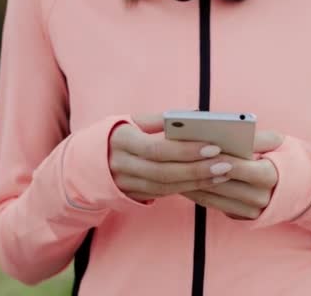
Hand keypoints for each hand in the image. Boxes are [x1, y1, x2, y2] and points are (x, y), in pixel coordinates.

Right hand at [109, 115, 232, 202]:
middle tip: (226, 164)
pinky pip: (164, 193)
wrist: (84, 162)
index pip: (157, 149)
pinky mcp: (134, 195)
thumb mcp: (129, 120)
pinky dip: (188, 188)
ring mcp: (127, 184)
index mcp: (122, 141)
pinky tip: (209, 181)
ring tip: (224, 172)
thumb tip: (192, 115)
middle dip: (197, 169)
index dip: (186, 150)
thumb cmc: (116, 134)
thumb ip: (157, 119)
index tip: (213, 146)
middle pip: (164, 172)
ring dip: (197, 181)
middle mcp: (122, 165)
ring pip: (166, 187)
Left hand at [182, 131, 283, 219]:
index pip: (243, 168)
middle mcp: (262, 197)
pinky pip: (213, 205)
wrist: (297, 187)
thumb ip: (258, 137)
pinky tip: (181, 181)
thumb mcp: (277, 143)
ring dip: (193, 183)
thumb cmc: (282, 158)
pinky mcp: (241, 217)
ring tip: (175, 168)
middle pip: (224, 183)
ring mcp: (251, 210)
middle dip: (201, 170)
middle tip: (178, 158)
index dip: (222, 159)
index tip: (203, 148)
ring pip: (215, 196)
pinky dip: (196, 193)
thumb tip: (235, 131)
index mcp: (272, 176)